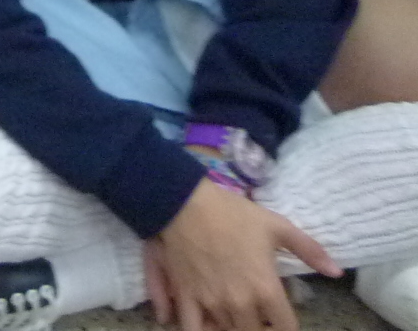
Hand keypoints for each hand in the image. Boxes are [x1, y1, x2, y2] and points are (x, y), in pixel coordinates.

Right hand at [149, 179, 336, 330]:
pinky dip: (201, 330)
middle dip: (259, 327)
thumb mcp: (276, 226)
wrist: (183, 201)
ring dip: (233, 326)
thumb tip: (336, 272)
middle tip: (257, 314)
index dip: (285, 326)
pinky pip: (192, 329)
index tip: (280, 317)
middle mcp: (240, 304)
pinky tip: (206, 322)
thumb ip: (309, 250)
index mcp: (266, 290)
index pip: (285, 329)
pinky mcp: (185, 298)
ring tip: (234, 314)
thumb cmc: (232, 214)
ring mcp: (211, 304)